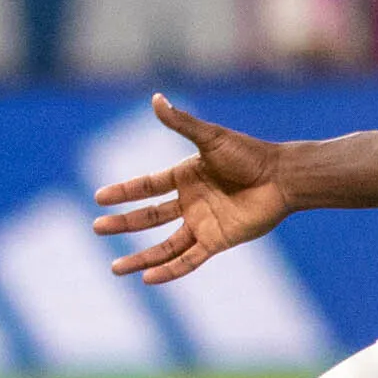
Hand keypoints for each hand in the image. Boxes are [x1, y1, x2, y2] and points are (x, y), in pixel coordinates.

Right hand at [89, 94, 292, 285]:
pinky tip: (149, 279)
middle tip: (96, 227)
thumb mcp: (211, 138)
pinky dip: (169, 271)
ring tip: (115, 268)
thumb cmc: (249, 154)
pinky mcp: (217, 241)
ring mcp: (202, 223)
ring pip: (163, 246)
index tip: (98, 197)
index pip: (146, 186)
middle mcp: (190, 202)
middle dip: (122, 223)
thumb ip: (182, 123)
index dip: (123, 191)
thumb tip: (155, 98)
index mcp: (185, 176)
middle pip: (148, 217)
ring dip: (140, 257)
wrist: (281, 177)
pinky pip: (189, 260)